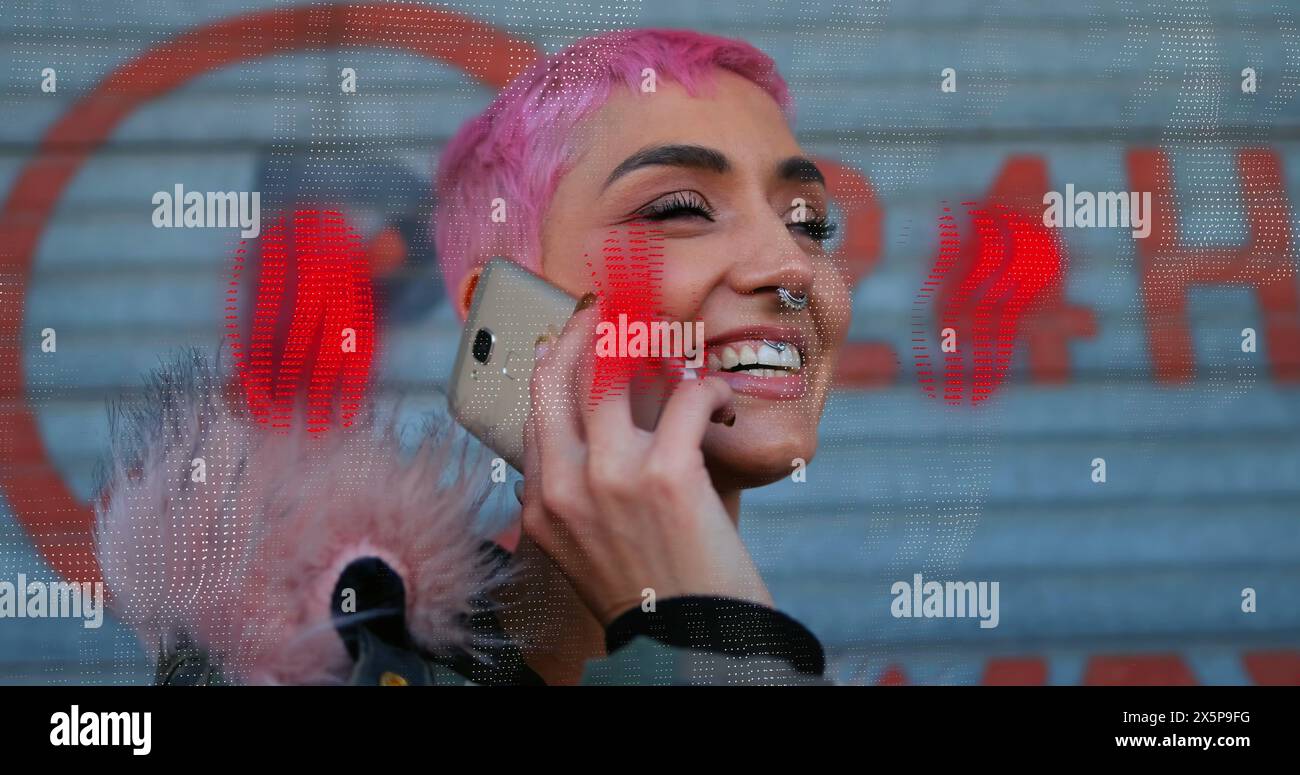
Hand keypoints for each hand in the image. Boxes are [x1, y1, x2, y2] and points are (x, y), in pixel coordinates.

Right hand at [516, 299, 773, 626]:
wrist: (689, 646)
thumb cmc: (650, 598)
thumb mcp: (585, 554)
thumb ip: (575, 502)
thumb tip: (576, 457)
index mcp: (542, 505)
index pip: (535, 411)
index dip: (557, 362)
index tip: (576, 336)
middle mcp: (565, 486)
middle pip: (557, 376)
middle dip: (585, 329)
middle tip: (611, 307)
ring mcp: (612, 477)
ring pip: (617, 375)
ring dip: (650, 347)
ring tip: (673, 341)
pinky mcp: (667, 475)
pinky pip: (686, 398)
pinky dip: (708, 390)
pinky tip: (719, 399)